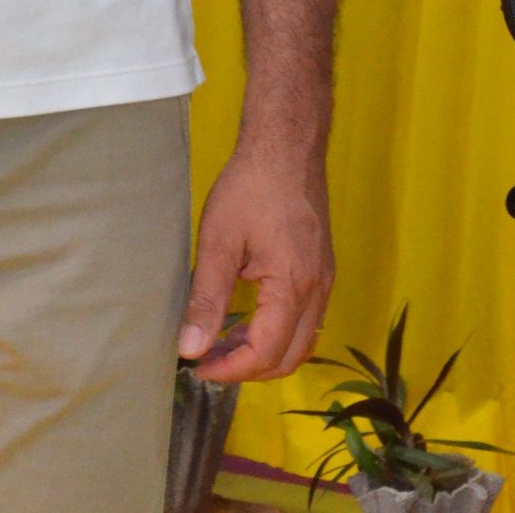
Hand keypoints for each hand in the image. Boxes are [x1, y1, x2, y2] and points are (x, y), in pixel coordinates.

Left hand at [178, 144, 333, 383]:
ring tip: (222, 342)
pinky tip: (247, 318)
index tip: (197, 366)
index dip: (229, 370)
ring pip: (301, 340)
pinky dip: (277, 331)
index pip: (265, 354)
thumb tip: (189, 348)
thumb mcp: (218, 241)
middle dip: (248, 369)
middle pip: (290, 358)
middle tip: (208, 359)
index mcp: (293, 286)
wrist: (287, 145)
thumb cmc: (251, 186)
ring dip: (264, 352)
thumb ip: (206, 298)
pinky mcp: (321, 268)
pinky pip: (305, 318)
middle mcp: (317, 290)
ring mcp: (324, 279)